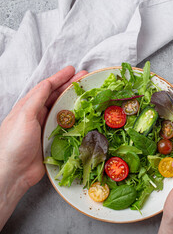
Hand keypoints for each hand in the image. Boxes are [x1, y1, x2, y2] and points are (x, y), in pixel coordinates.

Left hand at [0, 66, 86, 229]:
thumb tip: (48, 84)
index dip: (59, 77)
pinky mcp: (54, 140)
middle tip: (85, 78)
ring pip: (63, 110)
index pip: (46, 87)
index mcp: (28, 107)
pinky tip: (85, 116)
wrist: (13, 172)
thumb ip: (36, 99)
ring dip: (75, 101)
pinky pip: (67, 126)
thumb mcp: (24, 116)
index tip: (72, 70)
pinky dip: (76, 119)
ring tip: (88, 93)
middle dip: (70, 86)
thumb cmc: (15, 143)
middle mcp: (38, 115)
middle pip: (57, 96)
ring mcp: (46, 127)